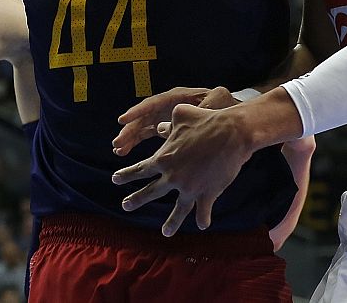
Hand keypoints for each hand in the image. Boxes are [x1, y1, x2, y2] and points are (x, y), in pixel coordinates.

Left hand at [111, 103, 253, 235]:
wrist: (231, 132)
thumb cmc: (206, 120)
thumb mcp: (181, 115)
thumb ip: (168, 123)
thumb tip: (159, 126)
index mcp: (164, 158)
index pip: (141, 169)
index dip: (127, 174)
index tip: (115, 179)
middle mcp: (173, 176)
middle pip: (151, 192)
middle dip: (136, 199)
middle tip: (125, 206)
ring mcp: (190, 187)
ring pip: (177, 209)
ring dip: (171, 222)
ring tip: (165, 232)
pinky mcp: (207, 193)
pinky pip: (203, 210)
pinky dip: (203, 218)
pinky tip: (202, 225)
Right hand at [112, 85, 234, 156]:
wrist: (231, 115)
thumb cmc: (224, 103)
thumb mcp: (218, 99)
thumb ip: (206, 106)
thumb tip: (198, 113)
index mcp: (178, 97)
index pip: (154, 103)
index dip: (138, 111)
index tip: (123, 119)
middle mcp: (168, 107)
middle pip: (145, 117)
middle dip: (131, 129)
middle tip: (118, 143)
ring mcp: (166, 117)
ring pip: (143, 127)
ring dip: (131, 138)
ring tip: (119, 151)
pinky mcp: (168, 129)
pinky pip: (148, 135)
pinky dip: (138, 143)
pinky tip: (127, 155)